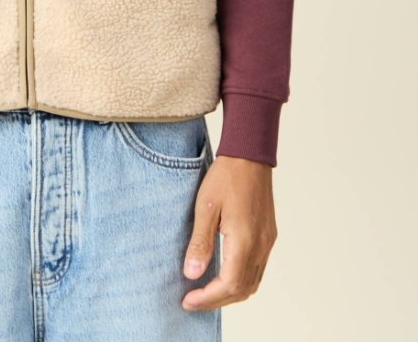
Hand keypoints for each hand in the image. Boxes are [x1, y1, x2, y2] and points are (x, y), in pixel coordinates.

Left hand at [181, 155, 277, 310]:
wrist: (249, 155)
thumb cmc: (225, 176)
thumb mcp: (205, 206)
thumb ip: (200, 242)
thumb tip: (192, 274)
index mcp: (244, 240)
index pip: (229, 285)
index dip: (208, 298)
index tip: (187, 300)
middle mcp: (260, 246)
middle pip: (241, 290)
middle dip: (216, 300)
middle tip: (192, 301)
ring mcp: (267, 242)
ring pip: (252, 283)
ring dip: (229, 293)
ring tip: (205, 293)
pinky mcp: (268, 236)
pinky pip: (257, 270)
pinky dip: (240, 281)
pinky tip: (224, 276)